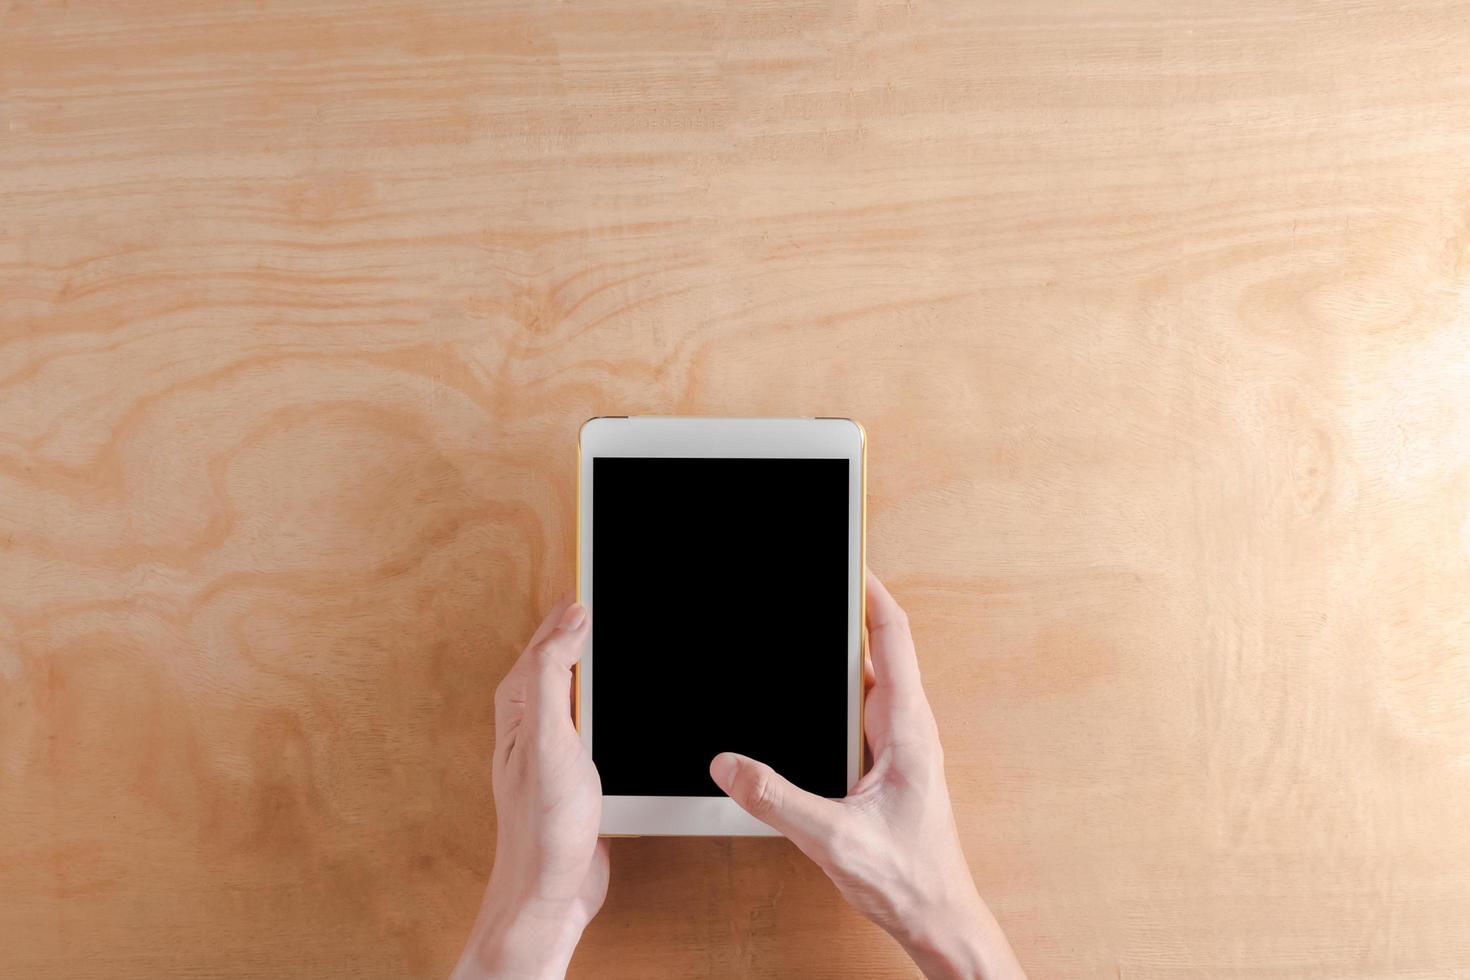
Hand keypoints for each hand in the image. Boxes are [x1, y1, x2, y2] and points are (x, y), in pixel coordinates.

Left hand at [453, 597, 606, 979]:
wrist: (550, 892)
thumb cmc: (543, 826)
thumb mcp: (549, 738)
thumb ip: (555, 674)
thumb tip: (571, 618)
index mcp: (520, 703)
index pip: (548, 637)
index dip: (573, 609)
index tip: (602, 580)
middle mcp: (534, 720)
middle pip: (563, 659)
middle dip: (584, 630)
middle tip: (612, 600)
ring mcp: (557, 745)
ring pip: (582, 690)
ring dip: (601, 669)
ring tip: (619, 641)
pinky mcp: (578, 770)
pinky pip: (597, 723)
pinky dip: (613, 708)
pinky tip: (630, 711)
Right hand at [709, 569, 1025, 979]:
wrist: (938, 918)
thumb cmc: (911, 880)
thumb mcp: (833, 839)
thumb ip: (776, 799)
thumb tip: (729, 764)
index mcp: (907, 730)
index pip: (893, 639)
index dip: (871, 593)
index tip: (848, 560)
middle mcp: (907, 729)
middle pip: (879, 650)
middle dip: (848, 612)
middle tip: (814, 582)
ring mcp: (899, 746)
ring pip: (867, 682)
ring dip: (841, 654)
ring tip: (805, 626)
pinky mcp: (887, 765)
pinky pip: (860, 712)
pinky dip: (835, 692)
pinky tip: (807, 698)